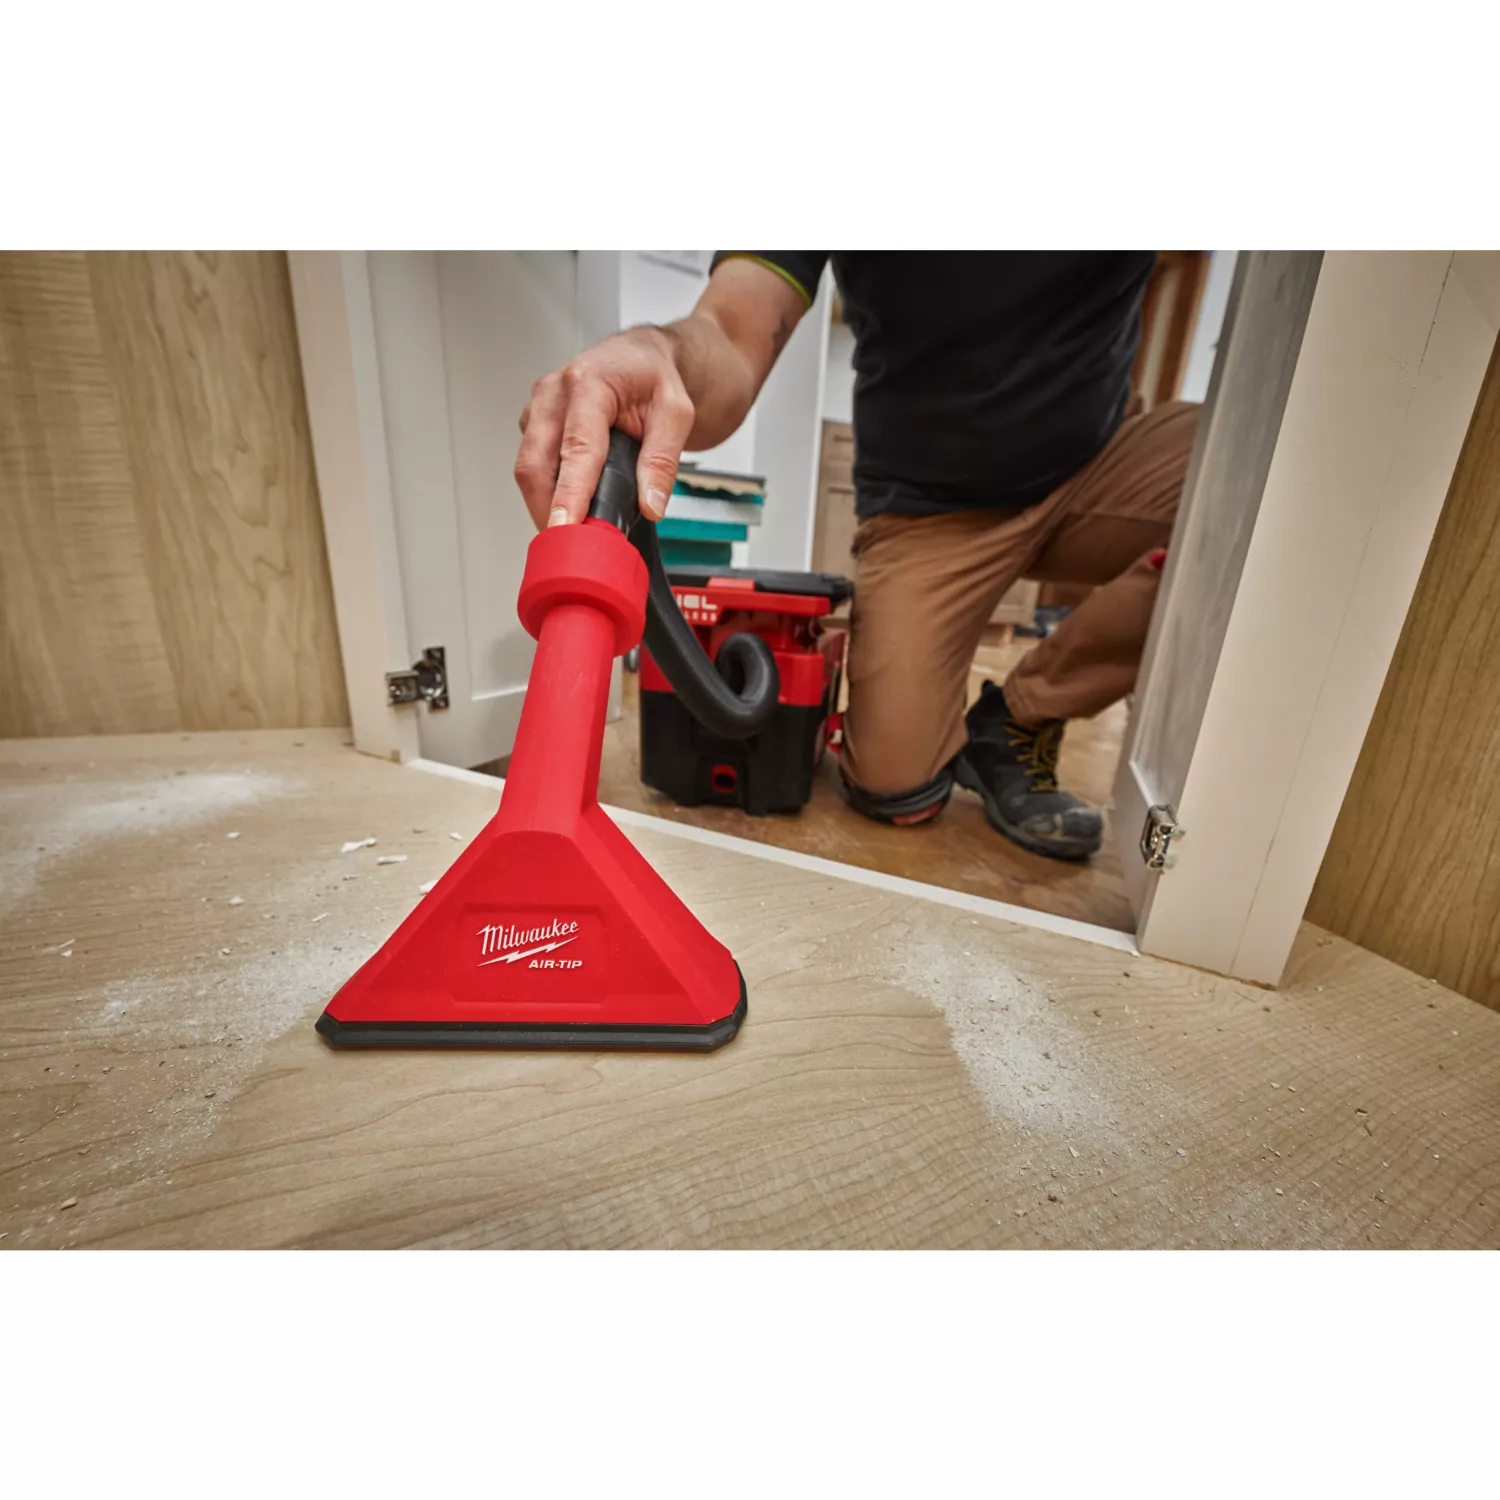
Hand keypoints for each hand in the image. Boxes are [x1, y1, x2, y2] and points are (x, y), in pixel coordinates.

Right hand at [515, 327, 694, 529]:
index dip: (569, 494)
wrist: (640, 358)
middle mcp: (554, 392)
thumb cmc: (655, 378)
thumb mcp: (676, 414)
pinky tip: (568, 506)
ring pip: (529, 467)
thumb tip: (650, 504)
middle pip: (535, 463)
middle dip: (547, 509)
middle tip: (568, 546)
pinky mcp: (534, 422)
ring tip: (572, 532)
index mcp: (590, 384)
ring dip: (545, 503)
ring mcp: (539, 407)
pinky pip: (532, 463)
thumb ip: (663, 460)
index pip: (577, 449)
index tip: (565, 527)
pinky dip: (546, 490)